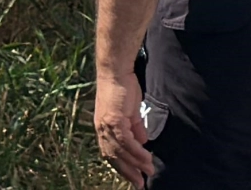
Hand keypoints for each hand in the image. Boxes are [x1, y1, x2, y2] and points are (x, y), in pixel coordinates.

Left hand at [95, 71, 154, 187]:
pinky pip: (126, 142)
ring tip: (148, 171)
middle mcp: (102, 132)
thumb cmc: (123, 89)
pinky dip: (136, 151)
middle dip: (128, 172)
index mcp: (104, 130)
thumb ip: (135, 127)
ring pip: (121, 152)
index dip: (123, 167)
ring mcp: (107, 127)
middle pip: (114, 158)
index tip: (135, 176)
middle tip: (140, 183)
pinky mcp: (114, 121)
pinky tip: (146, 157)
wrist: (116, 73)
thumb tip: (142, 141)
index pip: (113, 154)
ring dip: (135, 163)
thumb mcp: (130, 111)